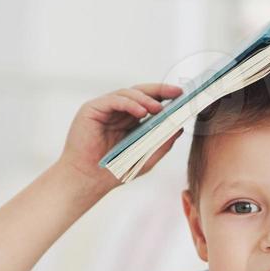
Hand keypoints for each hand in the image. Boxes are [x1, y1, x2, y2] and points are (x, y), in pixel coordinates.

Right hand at [56, 82, 185, 197]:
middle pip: (140, 93)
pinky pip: (113, 100)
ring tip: (158, 109)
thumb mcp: (145, 157)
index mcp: (129, 120)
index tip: (182, 95)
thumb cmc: (113, 171)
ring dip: (145, 99)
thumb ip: (161, 143)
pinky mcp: (92, 109)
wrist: (87, 179)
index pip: (149, 102)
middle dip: (159, 91)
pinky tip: (141, 112)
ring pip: (128, 94)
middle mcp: (117, 111)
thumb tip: (179, 128)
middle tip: (176, 92)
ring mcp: (104, 108)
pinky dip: (129, 103)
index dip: (165, 96)